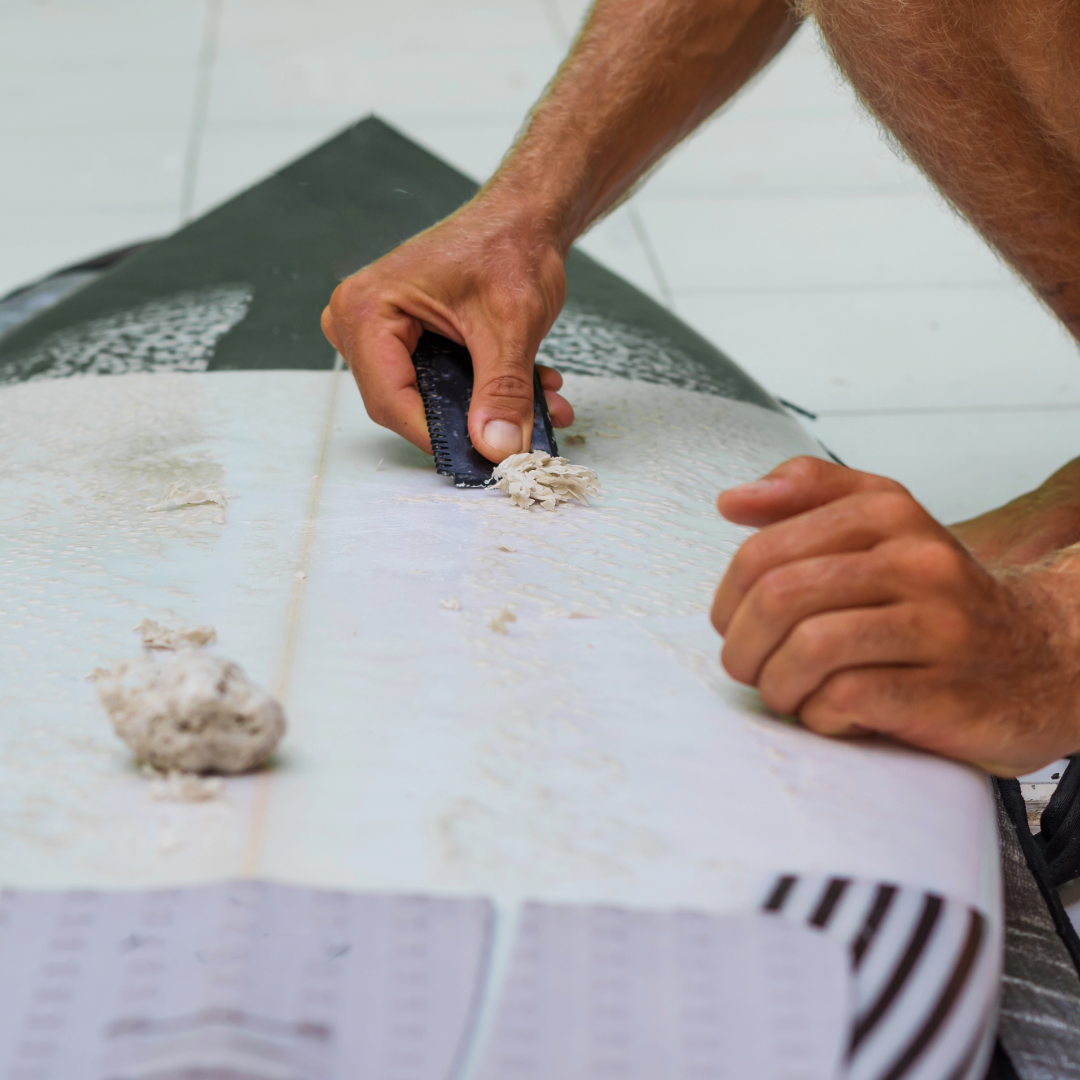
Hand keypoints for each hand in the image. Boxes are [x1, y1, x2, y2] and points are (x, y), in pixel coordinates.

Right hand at [321, 197, 573, 461]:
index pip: (390, 401)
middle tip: (527, 431)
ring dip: (488, 408)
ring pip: (431, 398)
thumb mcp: (510, 327)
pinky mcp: (405, 340)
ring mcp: (380, 333)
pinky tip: (533, 387)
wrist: (524, 216)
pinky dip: (486, 391)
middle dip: (473, 421)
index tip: (485, 458)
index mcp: (367, 310)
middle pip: (408, 405)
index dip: (440, 436)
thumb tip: (499, 447)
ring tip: (543, 403)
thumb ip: (503, 392)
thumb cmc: (508, 245)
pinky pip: (440, 384)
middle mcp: (361, 322)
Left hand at [711, 456, 1079, 775]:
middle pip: (779, 598)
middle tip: (746, 665)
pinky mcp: (946, 691)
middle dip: (741, 644)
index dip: (729, 596)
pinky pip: (845, 699)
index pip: (766, 550)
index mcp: (888, 514)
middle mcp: (916, 561)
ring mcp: (937, 627)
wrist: (1050, 657)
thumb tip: (734, 501)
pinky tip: (832, 713)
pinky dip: (819, 714)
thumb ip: (808, 497)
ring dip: (775, 683)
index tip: (730, 621)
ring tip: (785, 691)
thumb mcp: (883, 525)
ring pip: (808, 648)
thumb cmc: (941, 599)